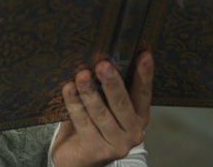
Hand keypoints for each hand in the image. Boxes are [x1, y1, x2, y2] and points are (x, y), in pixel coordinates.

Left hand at [51, 51, 152, 166]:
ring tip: (82, 76)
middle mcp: (132, 132)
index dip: (144, 74)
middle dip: (112, 83)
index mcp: (139, 117)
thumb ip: (107, 89)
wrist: (77, 157)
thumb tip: (100, 58)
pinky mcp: (97, 151)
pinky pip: (83, 123)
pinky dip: (75, 105)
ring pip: (101, 114)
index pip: (143, 93)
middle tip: (103, 65)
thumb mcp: (105, 106)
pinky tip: (69, 90)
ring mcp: (116, 145)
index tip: (144, 55)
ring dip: (90, 92)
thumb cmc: (92, 126)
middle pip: (122, 104)